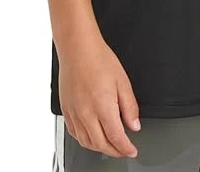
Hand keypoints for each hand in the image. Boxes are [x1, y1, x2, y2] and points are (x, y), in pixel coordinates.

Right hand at [58, 35, 141, 158]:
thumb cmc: (99, 59)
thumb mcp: (123, 81)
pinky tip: (91, 136)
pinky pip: (74, 133)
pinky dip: (84, 140)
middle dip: (114, 151)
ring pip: (86, 142)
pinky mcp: (65, 109)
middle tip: (123, 150)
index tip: (132, 150)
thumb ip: (130, 106)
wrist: (78, 48)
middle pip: (101, 144)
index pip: (116, 137)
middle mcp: (86, 113)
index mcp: (103, 106)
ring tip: (109, 146)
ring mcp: (74, 112)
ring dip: (99, 148)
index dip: (126, 148)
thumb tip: (134, 125)